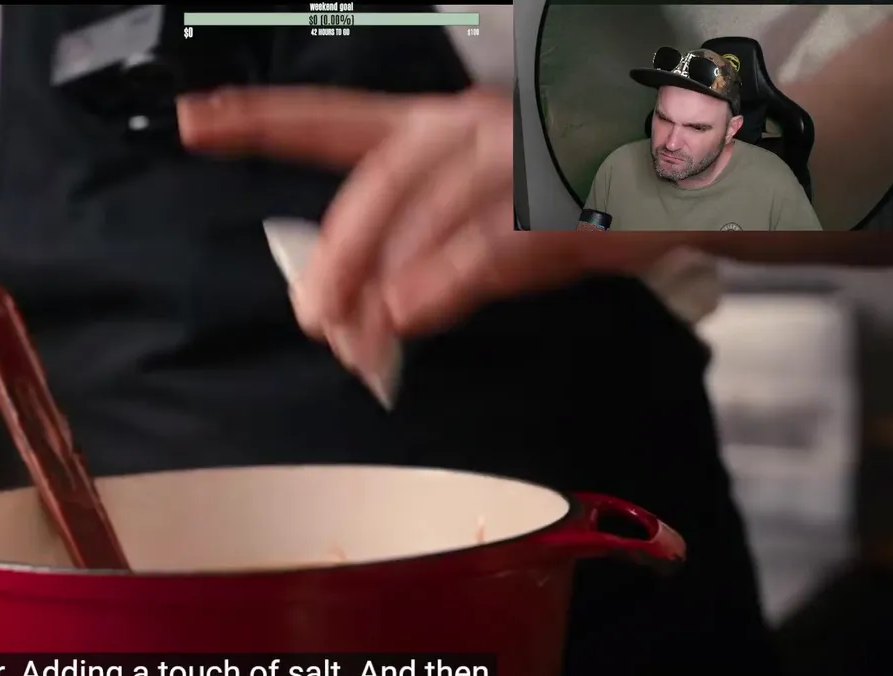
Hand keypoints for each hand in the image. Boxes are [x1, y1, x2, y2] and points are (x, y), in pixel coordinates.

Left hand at [178, 86, 574, 339]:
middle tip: (314, 318)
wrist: (699, 186)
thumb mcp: (484, 216)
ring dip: (383, 280)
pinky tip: (412, 314)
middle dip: (338, 254)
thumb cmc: (580, 202)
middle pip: (381, 179)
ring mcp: (524, 153)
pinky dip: (447, 279)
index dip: (260, 119)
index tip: (193, 118)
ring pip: (430, 211)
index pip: (333, 118)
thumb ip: (418, 252)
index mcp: (438, 125)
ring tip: (359, 339)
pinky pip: (494, 242)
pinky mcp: (572, 196)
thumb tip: (362, 315)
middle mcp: (472, 126)